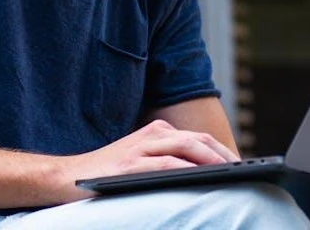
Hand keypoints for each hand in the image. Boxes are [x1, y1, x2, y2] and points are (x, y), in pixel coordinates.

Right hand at [57, 119, 239, 200]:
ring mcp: (140, 148)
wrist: (66, 176)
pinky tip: (198, 175)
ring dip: (209, 158)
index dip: (221, 150)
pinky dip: (185, 168)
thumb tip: (204, 173)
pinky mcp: (130, 165)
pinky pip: (164, 163)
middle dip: (223, 153)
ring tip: (229, 171)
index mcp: (157, 132)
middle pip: (197, 139)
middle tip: (243, 168)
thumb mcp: (141, 159)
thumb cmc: (108, 173)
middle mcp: (152, 135)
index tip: (241, 164)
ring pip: (185, 147)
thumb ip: (167, 160)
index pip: (198, 138)